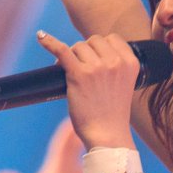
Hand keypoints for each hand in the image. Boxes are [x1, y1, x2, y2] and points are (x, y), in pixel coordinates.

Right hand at [0, 119, 83, 172]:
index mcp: (57, 163)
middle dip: (76, 125)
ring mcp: (76, 168)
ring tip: (88, 120)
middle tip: (84, 109)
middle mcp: (69, 163)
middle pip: (74, 139)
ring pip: (81, 146)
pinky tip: (91, 140)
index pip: (62, 141)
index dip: (66, 128)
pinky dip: (86, 146)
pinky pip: (84, 156)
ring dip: (82, 133)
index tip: (71, 115)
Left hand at [35, 31, 138, 150]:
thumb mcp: (123, 85)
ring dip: (72, 57)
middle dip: (85, 52)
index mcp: (131, 63)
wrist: (107, 135)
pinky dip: (49, 42)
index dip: (101, 47)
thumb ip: (114, 66)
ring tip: (70, 74)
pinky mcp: (79, 74)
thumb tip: (89, 50)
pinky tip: (40, 37)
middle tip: (81, 69)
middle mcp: (115, 62)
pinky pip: (61, 50)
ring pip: (78, 46)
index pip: (112, 38)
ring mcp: (97, 67)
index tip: (95, 58)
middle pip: (93, 40)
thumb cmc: (112, 114)